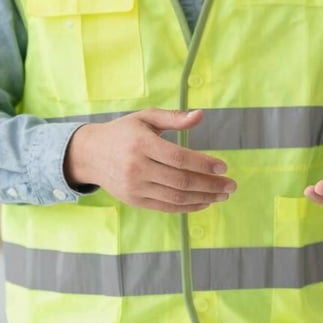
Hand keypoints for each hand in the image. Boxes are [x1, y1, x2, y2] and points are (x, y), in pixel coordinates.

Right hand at [65, 109, 236, 212]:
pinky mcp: (135, 201)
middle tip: (231, 185)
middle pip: (180, 181)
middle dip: (210, 185)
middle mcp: (137, 168)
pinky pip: (166, 207)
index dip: (203, 164)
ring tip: (223, 195)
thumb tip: (200, 116)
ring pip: (176, 197)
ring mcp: (135, 187)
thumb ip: (173, 117)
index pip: (178, 158)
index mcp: (141, 144)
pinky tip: (204, 202)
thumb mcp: (145, 118)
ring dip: (204, 198)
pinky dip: (188, 207)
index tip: (223, 166)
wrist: (90, 154)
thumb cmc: (123, 132)